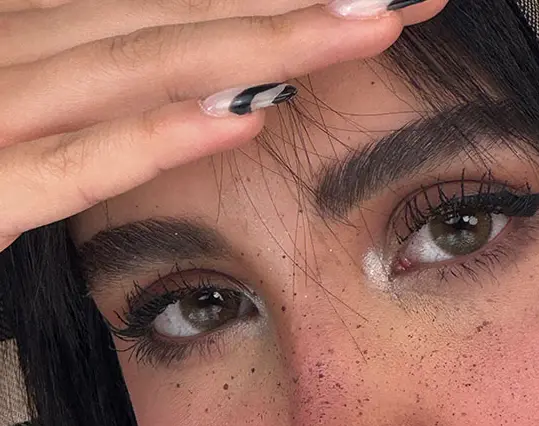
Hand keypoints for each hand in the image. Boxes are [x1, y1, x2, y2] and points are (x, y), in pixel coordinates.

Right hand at [0, 0, 444, 249]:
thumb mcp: (3, 82)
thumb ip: (64, 69)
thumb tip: (188, 71)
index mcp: (14, 22)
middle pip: (155, 6)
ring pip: (126, 62)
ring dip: (253, 40)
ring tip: (366, 25)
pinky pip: (65, 162)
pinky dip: (152, 135)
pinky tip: (242, 117)